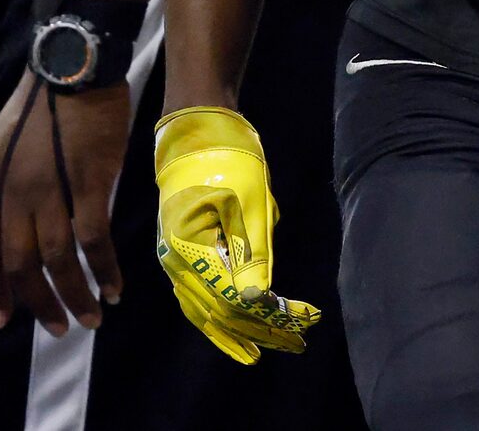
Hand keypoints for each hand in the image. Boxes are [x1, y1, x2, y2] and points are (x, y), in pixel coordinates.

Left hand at [0, 72, 129, 335]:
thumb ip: (14, 185)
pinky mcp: (90, 183)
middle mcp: (14, 195)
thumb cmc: (46, 100)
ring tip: (90, 318)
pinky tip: (114, 285)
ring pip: (56, 259)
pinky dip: (104, 268)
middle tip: (56, 327)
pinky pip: (93, 239)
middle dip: (37, 303)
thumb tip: (31, 220)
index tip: (4, 319)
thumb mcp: (9, 145)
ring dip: (73, 295)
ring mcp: (52, 190)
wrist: (74, 66)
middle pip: (20, 263)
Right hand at [153, 106, 320, 364]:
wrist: (198, 131)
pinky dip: (217, 315)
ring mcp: (173, 259)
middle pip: (218, 310)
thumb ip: (254, 250)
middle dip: (259, 329)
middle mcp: (174, 261)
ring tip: (267, 348)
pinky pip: (196, 296)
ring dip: (238, 330)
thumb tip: (259, 298)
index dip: (268, 314)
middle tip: (296, 343)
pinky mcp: (180, 254)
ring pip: (203, 310)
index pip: (232, 296)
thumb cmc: (229, 156)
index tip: (304, 320)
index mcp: (188, 246)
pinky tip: (236, 326)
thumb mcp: (250, 198)